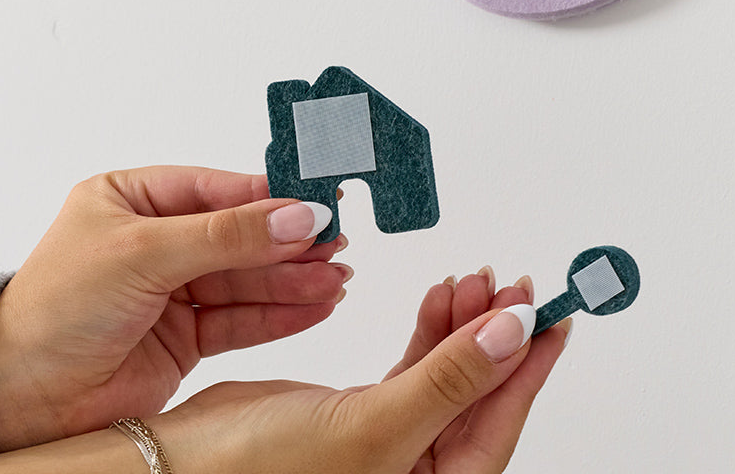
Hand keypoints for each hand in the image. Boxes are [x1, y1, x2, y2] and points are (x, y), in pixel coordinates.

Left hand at [0, 166, 349, 450]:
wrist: (21, 396)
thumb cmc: (56, 310)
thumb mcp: (143, 254)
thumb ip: (226, 237)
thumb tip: (297, 216)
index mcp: (129, 200)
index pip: (215, 189)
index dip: (269, 197)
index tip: (318, 199)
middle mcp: (152, 243)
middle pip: (237, 236)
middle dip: (288, 242)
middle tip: (337, 242)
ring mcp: (169, 292)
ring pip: (245, 280)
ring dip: (292, 280)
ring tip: (337, 277)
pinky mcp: (182, 338)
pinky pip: (241, 320)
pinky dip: (281, 314)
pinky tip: (317, 304)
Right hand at [151, 271, 569, 473]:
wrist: (181, 460)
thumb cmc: (260, 471)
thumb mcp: (375, 425)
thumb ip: (450, 378)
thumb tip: (513, 335)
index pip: (498, 426)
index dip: (528, 369)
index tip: (554, 317)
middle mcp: (414, 471)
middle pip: (479, 398)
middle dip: (498, 337)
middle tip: (517, 286)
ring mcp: (390, 443)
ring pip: (447, 376)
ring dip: (463, 326)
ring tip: (475, 280)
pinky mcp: (359, 415)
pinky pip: (413, 370)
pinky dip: (428, 333)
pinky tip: (439, 300)